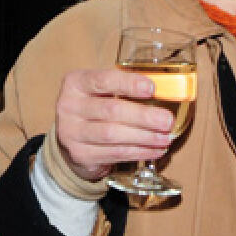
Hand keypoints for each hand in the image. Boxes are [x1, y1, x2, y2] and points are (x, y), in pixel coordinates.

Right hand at [54, 67, 174, 181]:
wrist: (71, 137)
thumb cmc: (94, 107)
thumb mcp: (101, 90)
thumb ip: (124, 87)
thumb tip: (164, 90)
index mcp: (76, 83)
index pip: (103, 80)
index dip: (128, 84)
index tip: (151, 88)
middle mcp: (68, 106)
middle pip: (111, 110)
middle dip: (143, 116)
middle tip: (167, 120)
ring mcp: (71, 132)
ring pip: (112, 134)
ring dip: (144, 137)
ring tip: (165, 137)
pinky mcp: (80, 154)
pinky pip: (114, 153)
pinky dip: (138, 152)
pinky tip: (154, 150)